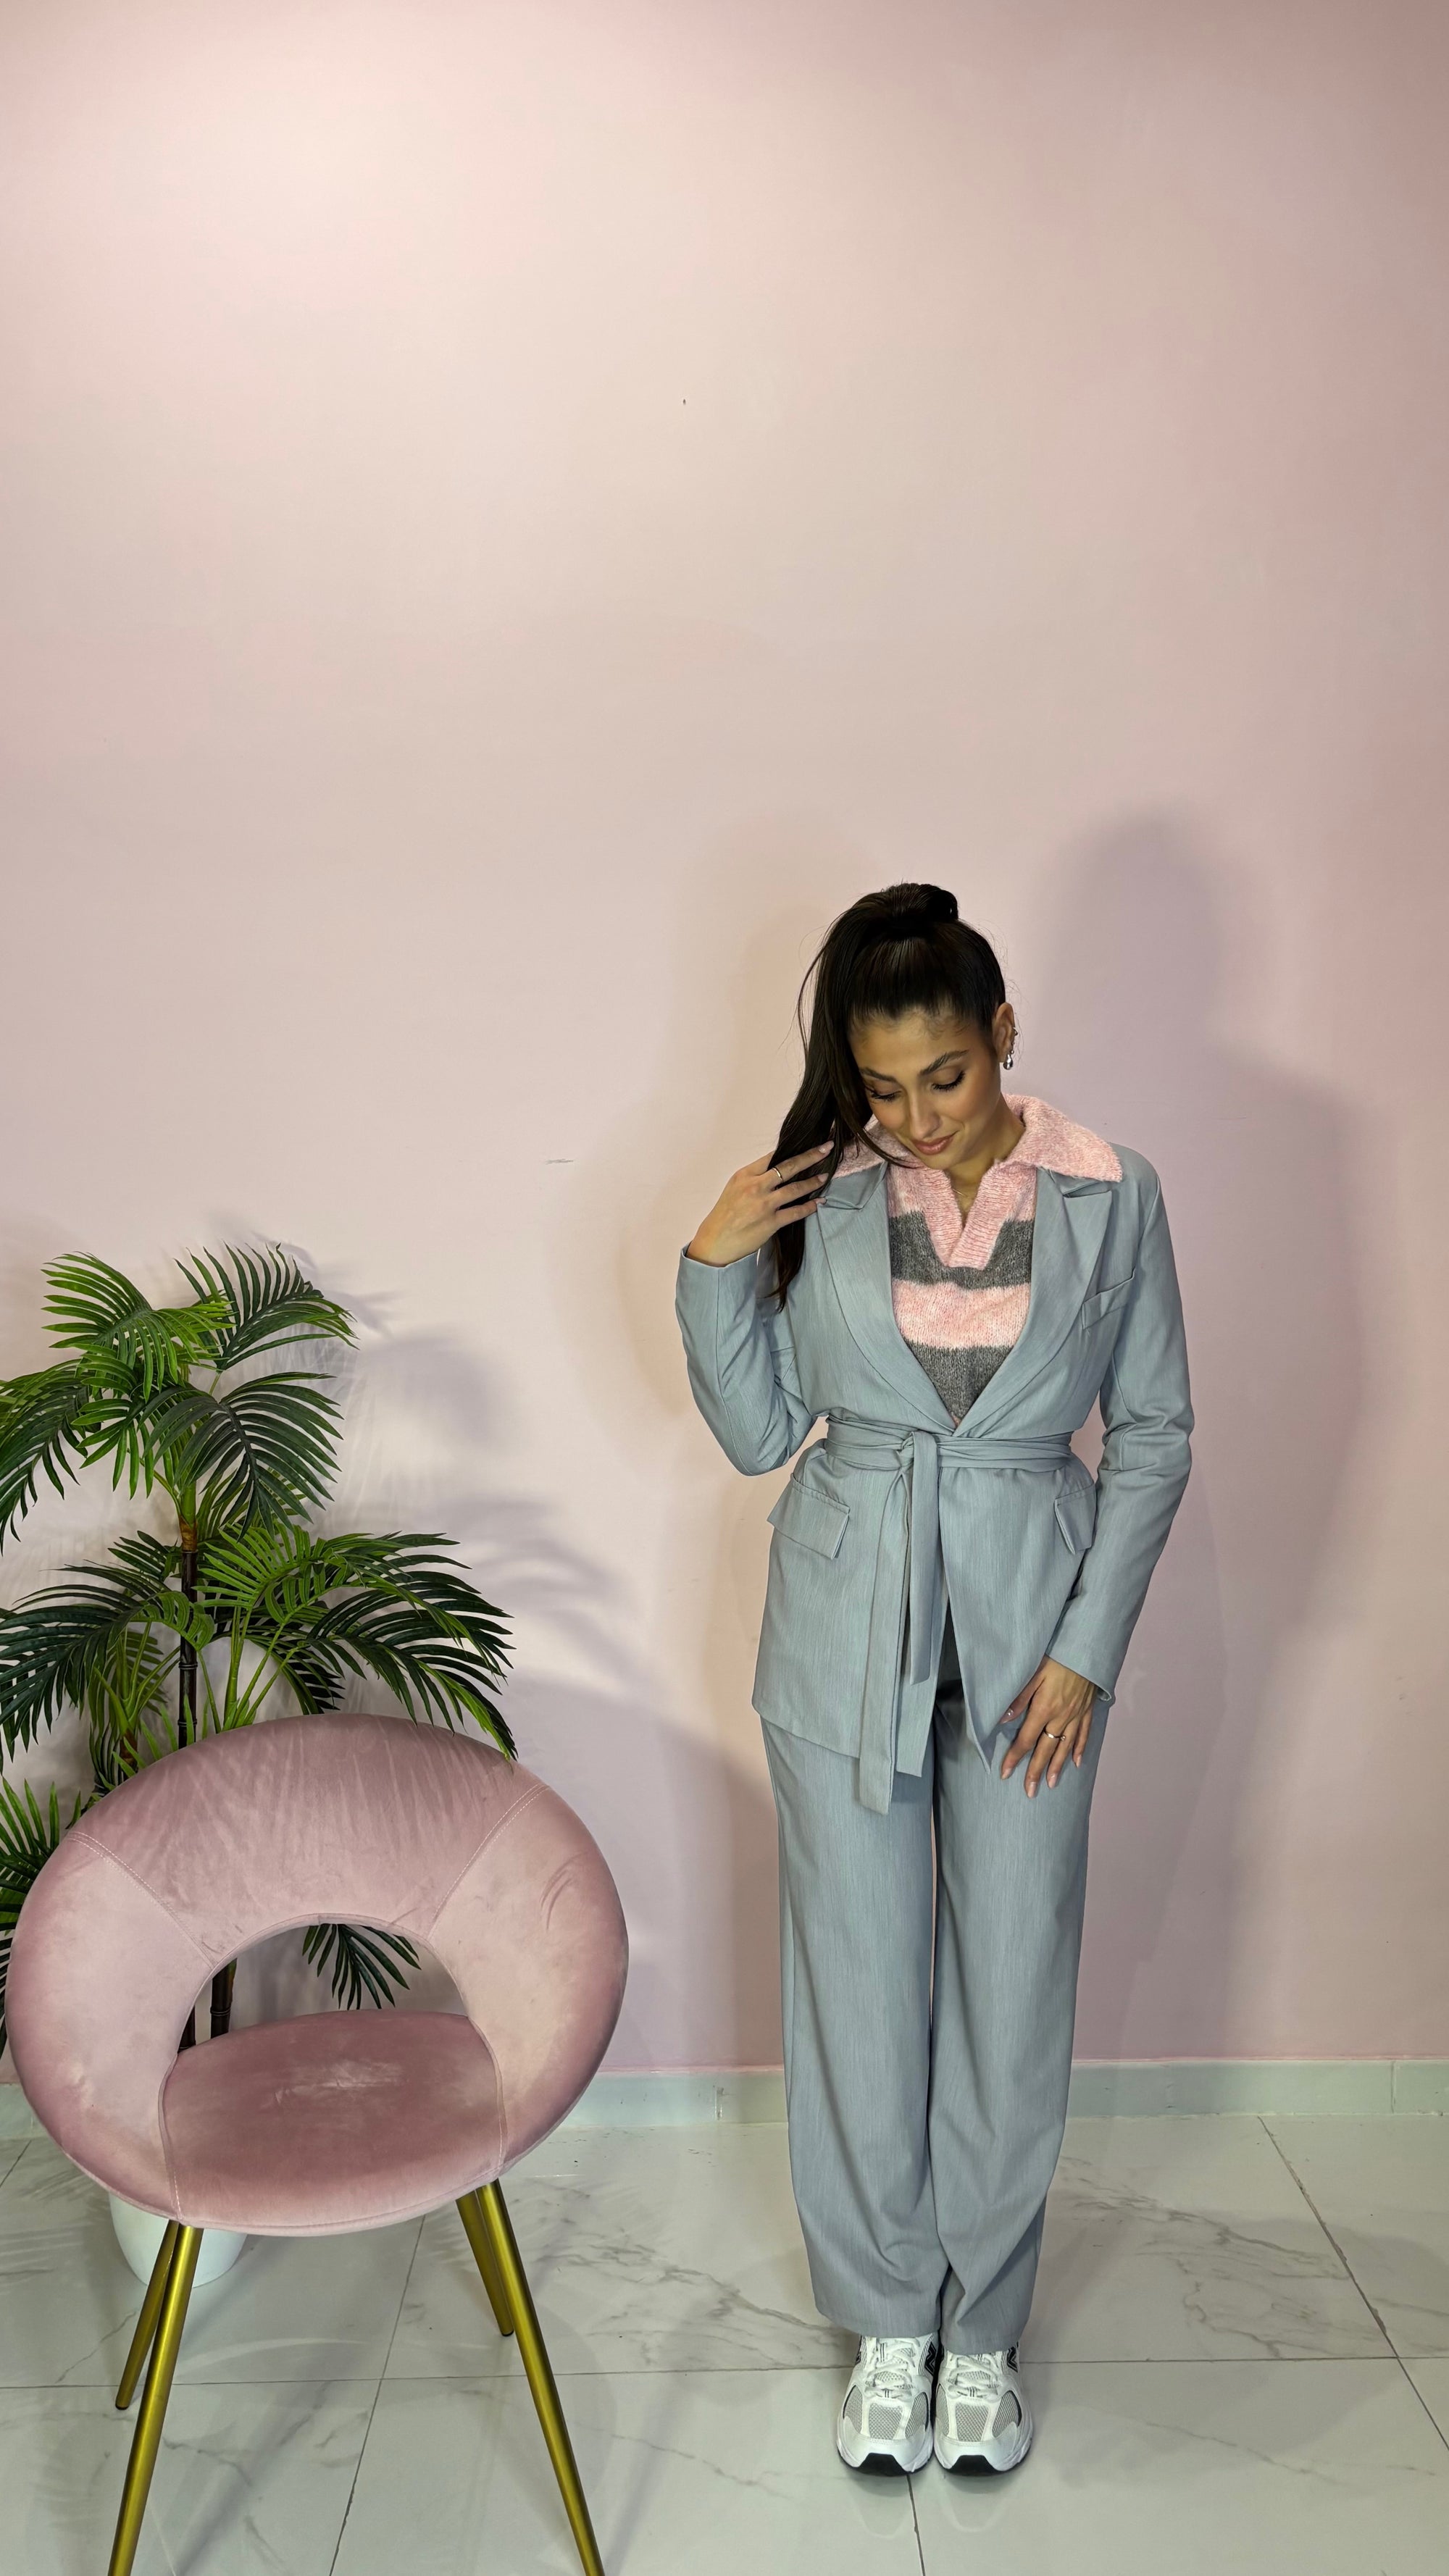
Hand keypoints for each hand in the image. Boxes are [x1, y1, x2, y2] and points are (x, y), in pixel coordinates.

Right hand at [686, 1144, 831, 1267]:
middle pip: (789, 1167)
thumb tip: (777, 1168)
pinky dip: (810, 1207)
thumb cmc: (725, 1214)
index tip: (808, 1143)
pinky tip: (819, 1202)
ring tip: (825, 1176)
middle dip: (811, 1156)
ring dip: (813, 1182)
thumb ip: (755, 1177)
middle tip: (826, 1148)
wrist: (716, 1240)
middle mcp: (755, 1187)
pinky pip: (796, 1212)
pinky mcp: (771, 1223)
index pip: (773, 1156)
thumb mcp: (735, 1187)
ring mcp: (764, 1205)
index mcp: (745, 1175)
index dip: (793, 1149)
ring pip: (795, 1189)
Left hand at [998, 1656, 1097, 1794]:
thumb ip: (1018, 1698)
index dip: (1014, 1758)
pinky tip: (1076, 1763)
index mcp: (1044, 1709)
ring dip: (1056, 1767)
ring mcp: (1076, 1716)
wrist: (1086, 1649)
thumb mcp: (1033, 1673)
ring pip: (1064, 1748)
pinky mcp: (1086, 1711)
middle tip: (1029, 1792)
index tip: (1005, 1774)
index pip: (1025, 1740)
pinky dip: (1079, 1750)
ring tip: (1050, 1785)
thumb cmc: (1057, 1657)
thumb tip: (1002, 1719)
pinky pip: (1084, 1735)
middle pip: (1045, 1750)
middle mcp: (1061, 1718)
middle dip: (1035, 1772)